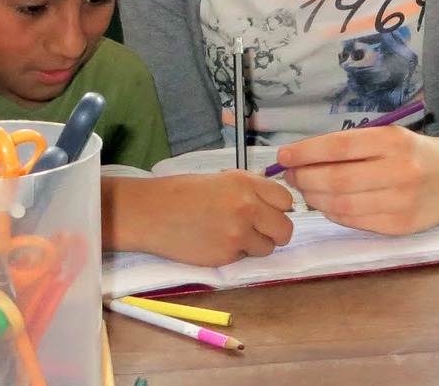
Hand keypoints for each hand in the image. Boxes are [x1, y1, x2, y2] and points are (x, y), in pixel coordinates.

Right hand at [101, 172, 292, 265]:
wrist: (152, 212)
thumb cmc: (183, 192)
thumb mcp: (220, 179)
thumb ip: (249, 189)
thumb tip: (270, 203)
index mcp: (246, 183)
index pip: (286, 200)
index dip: (278, 207)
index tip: (268, 210)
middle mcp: (247, 208)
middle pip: (285, 229)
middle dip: (274, 231)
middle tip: (257, 229)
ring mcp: (237, 234)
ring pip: (267, 248)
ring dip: (255, 245)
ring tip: (232, 235)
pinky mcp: (226, 256)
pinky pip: (244, 258)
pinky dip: (235, 253)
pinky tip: (215, 241)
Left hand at [277, 126, 438, 234]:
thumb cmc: (410, 151)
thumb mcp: (385, 136)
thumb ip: (347, 147)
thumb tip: (300, 159)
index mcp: (391, 141)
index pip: (338, 146)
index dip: (305, 152)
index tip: (283, 156)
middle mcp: (399, 171)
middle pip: (337, 179)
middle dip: (305, 178)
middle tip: (291, 176)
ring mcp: (401, 202)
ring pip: (342, 205)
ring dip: (315, 199)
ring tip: (306, 190)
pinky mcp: (401, 227)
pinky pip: (355, 222)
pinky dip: (333, 213)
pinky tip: (327, 204)